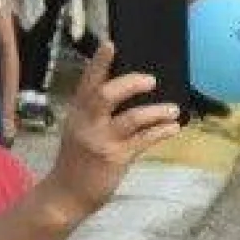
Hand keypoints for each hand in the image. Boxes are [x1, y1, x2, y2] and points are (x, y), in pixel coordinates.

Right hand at [40, 45, 181, 218]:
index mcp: (78, 112)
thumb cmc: (77, 159)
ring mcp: (101, 141)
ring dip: (155, 111)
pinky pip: (143, 141)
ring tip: (173, 109)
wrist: (66, 195)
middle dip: (130, 83)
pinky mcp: (115, 158)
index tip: (110, 44)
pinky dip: (160, 132)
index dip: (99, 62)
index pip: (87, 81)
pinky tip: (172, 128)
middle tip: (151, 80)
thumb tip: (125, 91)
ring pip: (131, 118)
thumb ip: (95, 112)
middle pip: (106, 95)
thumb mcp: (78, 129)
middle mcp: (87, 123)